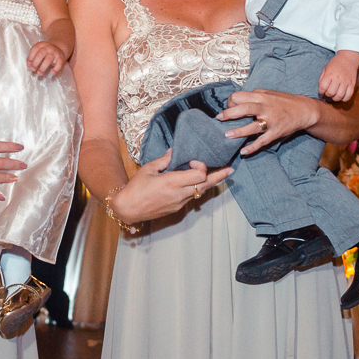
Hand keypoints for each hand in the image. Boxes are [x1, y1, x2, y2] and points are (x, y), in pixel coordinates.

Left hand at [27, 41, 67, 76]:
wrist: (60, 49)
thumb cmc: (47, 52)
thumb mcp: (39, 51)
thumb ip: (34, 57)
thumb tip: (28, 65)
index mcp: (41, 44)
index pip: (34, 49)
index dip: (30, 57)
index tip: (28, 65)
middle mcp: (48, 47)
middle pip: (41, 54)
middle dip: (35, 62)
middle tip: (33, 69)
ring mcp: (55, 52)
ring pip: (48, 59)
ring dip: (43, 67)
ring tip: (39, 73)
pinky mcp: (61, 58)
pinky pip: (59, 63)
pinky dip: (56, 68)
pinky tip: (52, 72)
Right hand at [109, 149, 232, 224]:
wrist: (127, 208)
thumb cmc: (135, 187)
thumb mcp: (148, 169)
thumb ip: (164, 160)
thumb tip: (175, 150)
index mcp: (172, 182)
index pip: (199, 174)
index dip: (201, 166)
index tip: (194, 161)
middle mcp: (179, 194)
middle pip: (206, 184)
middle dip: (219, 176)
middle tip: (230, 169)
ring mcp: (179, 203)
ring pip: (200, 192)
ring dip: (210, 183)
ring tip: (220, 175)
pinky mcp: (177, 208)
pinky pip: (192, 197)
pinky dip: (197, 189)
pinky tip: (198, 183)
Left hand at [217, 88, 321, 156]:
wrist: (304, 110)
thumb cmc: (284, 101)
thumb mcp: (268, 93)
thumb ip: (254, 96)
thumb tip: (237, 100)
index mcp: (261, 96)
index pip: (240, 96)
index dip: (231, 101)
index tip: (228, 107)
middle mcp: (265, 107)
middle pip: (244, 108)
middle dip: (229, 113)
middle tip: (219, 118)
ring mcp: (271, 121)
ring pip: (252, 126)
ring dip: (238, 131)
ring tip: (227, 135)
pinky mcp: (275, 133)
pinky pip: (262, 141)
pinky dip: (252, 147)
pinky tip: (243, 152)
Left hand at [318, 51, 358, 102]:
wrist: (348, 58)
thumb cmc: (335, 64)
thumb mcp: (325, 69)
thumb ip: (321, 79)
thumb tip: (321, 91)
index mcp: (329, 74)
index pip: (322, 87)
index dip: (320, 91)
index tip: (322, 90)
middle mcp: (338, 78)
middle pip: (331, 93)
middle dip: (327, 95)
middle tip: (328, 92)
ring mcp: (346, 82)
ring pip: (339, 96)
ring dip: (335, 98)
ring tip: (334, 95)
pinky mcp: (352, 84)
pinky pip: (349, 95)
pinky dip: (344, 99)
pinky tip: (342, 96)